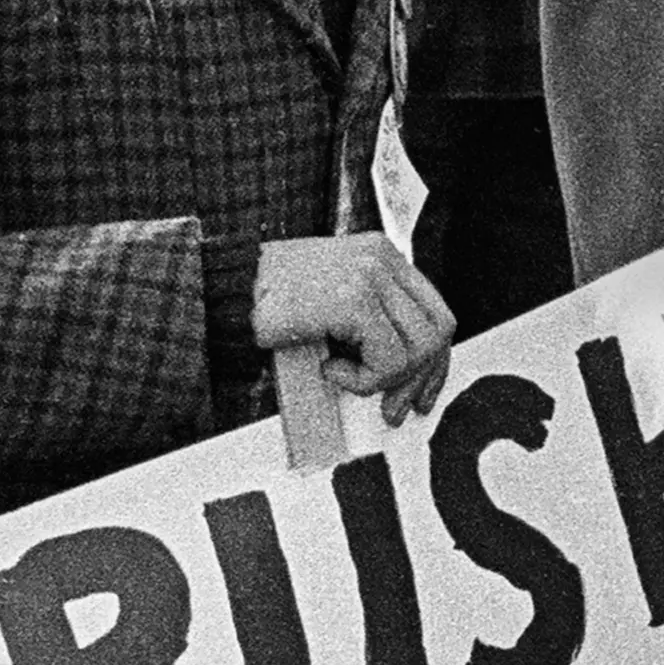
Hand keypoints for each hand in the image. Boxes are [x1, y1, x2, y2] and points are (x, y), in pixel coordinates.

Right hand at [252, 230, 458, 426]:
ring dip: (384, 380)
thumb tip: (407, 377)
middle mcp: (382, 259)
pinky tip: (329, 371)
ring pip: (418, 349)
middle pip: (438, 330)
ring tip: (345, 378)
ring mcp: (371, 276)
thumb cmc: (268, 304)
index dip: (434, 359)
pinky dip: (362, 380)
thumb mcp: (332, 307)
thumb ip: (372, 323)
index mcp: (381, 255)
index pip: (435, 310)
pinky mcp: (355, 301)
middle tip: (394, 409)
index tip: (419, 391)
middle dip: (420, 379)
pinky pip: (388, 360)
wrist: (225, 293)